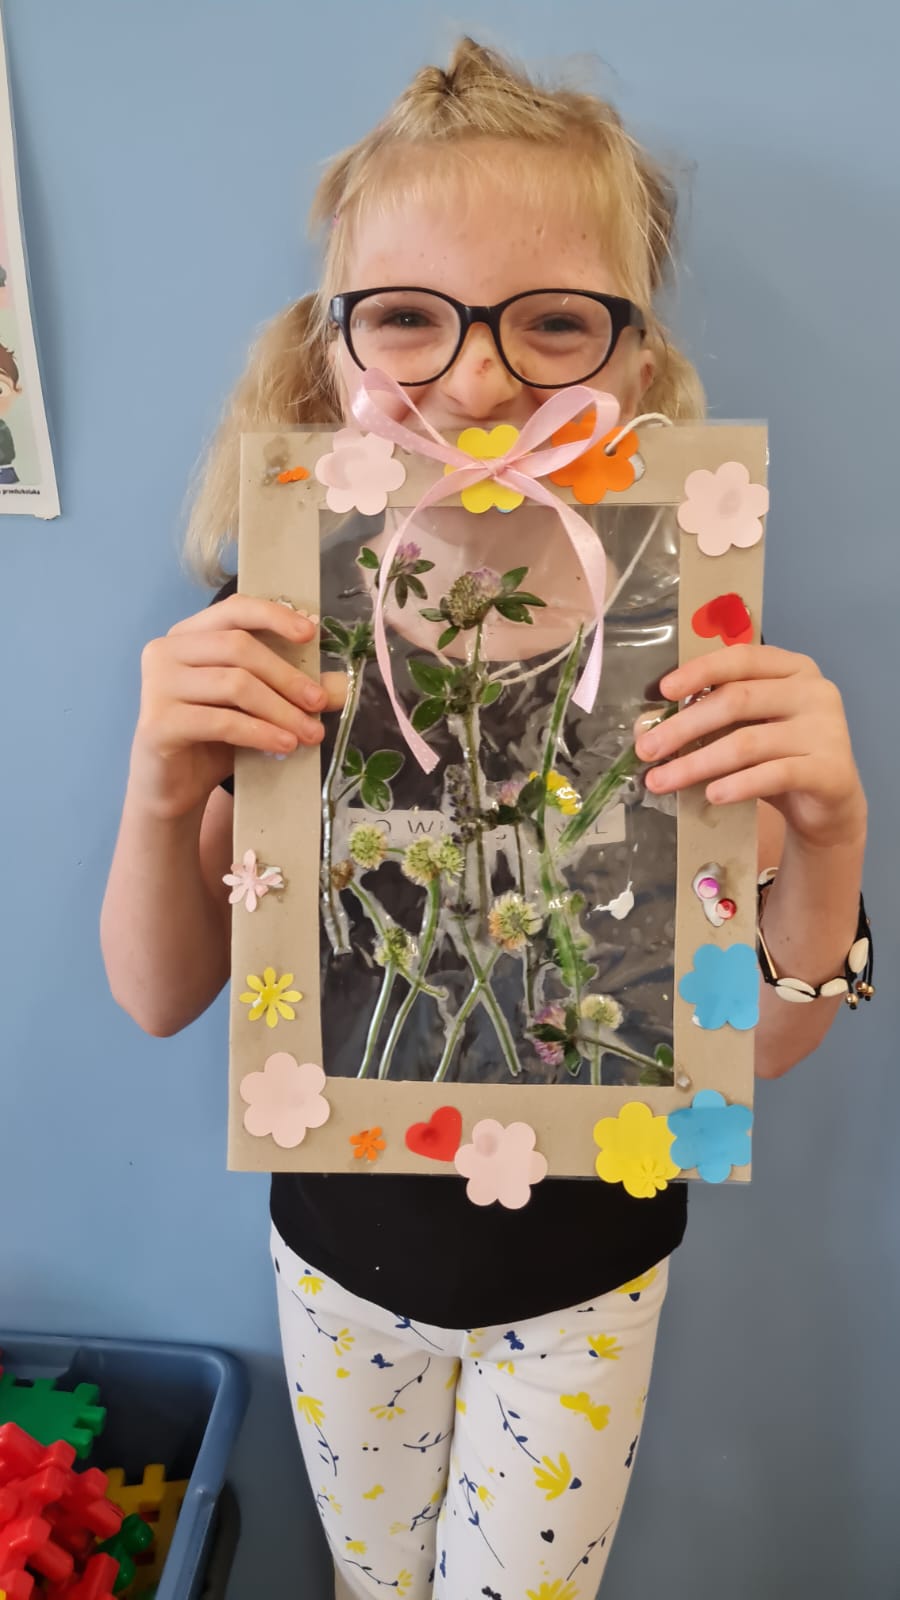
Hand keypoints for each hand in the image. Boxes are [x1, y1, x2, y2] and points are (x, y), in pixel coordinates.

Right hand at [131, 594, 346, 818]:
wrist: (175, 787)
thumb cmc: (214, 738)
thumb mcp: (256, 707)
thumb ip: (291, 689)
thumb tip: (340, 686)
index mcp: (188, 635)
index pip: (233, 610)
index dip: (273, 616)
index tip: (311, 633)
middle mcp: (166, 651)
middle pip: (239, 648)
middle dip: (287, 677)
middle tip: (319, 703)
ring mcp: (157, 686)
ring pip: (234, 684)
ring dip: (281, 709)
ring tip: (310, 733)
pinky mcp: (159, 723)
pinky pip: (222, 721)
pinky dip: (260, 732)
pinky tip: (284, 745)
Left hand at [634, 644, 866, 850]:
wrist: (829, 804)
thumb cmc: (780, 757)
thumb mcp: (750, 726)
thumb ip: (714, 715)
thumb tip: (649, 724)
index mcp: (793, 668)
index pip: (742, 658)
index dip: (700, 671)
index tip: (663, 691)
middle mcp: (814, 692)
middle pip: (737, 700)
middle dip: (683, 726)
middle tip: (646, 749)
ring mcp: (827, 729)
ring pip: (748, 742)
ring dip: (697, 763)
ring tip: (661, 781)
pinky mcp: (830, 770)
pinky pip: (775, 775)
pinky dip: (738, 785)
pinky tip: (711, 795)